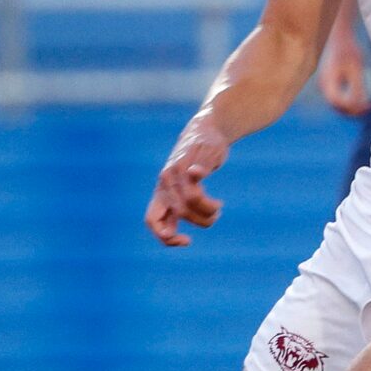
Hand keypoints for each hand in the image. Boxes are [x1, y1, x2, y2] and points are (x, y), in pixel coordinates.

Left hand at [146, 119, 230, 246]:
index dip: (165, 236)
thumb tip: (166, 235)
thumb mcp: (179, 188)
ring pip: (191, 199)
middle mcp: (166, 181)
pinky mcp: (195, 157)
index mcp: (161, 191)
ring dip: (209, 209)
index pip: (152, 219)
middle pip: (180, 212)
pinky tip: (210, 186)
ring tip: (218, 207)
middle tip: (213, 217)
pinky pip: (195, 173)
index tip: (187, 241)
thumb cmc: (192, 165)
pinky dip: (199, 178)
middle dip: (200, 221)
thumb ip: (172, 208)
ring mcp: (179, 168)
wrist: (205, 128)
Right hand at [316, 29, 369, 114]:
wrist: (340, 34)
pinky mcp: (330, 81)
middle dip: (352, 110)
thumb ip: (358, 87)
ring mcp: (326, 83)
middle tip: (369, 108)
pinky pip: (340, 94)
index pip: (337, 102)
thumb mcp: (356, 68)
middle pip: (336, 105)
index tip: (367, 107)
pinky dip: (352, 98)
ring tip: (368, 105)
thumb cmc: (349, 49)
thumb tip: (362, 105)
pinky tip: (365, 95)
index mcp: (328, 80)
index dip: (351, 108)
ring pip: (338, 102)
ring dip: (352, 105)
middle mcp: (324, 84)